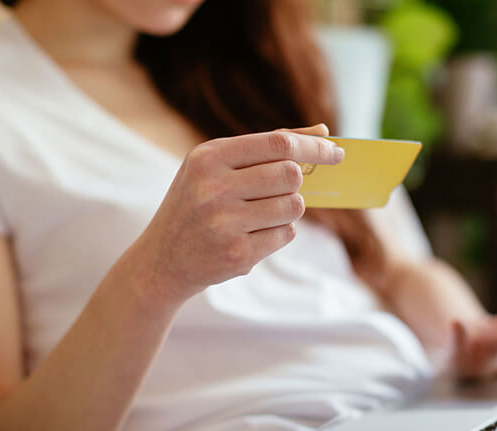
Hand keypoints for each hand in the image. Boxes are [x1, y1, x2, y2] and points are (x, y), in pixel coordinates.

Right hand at [132, 124, 340, 302]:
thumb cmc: (196, 204)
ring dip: (287, 209)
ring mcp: (224, 223)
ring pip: (293, 206)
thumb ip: (266, 147)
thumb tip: (322, 131)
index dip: (313, 147)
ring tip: (260, 215)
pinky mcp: (237, 254)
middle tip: (278, 191)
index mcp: (208, 158)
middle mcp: (213, 188)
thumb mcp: (216, 167)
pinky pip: (286, 234)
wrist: (162, 260)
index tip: (335, 151)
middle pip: (290, 175)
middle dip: (295, 183)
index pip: (277, 144)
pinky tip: (251, 236)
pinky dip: (278, 233)